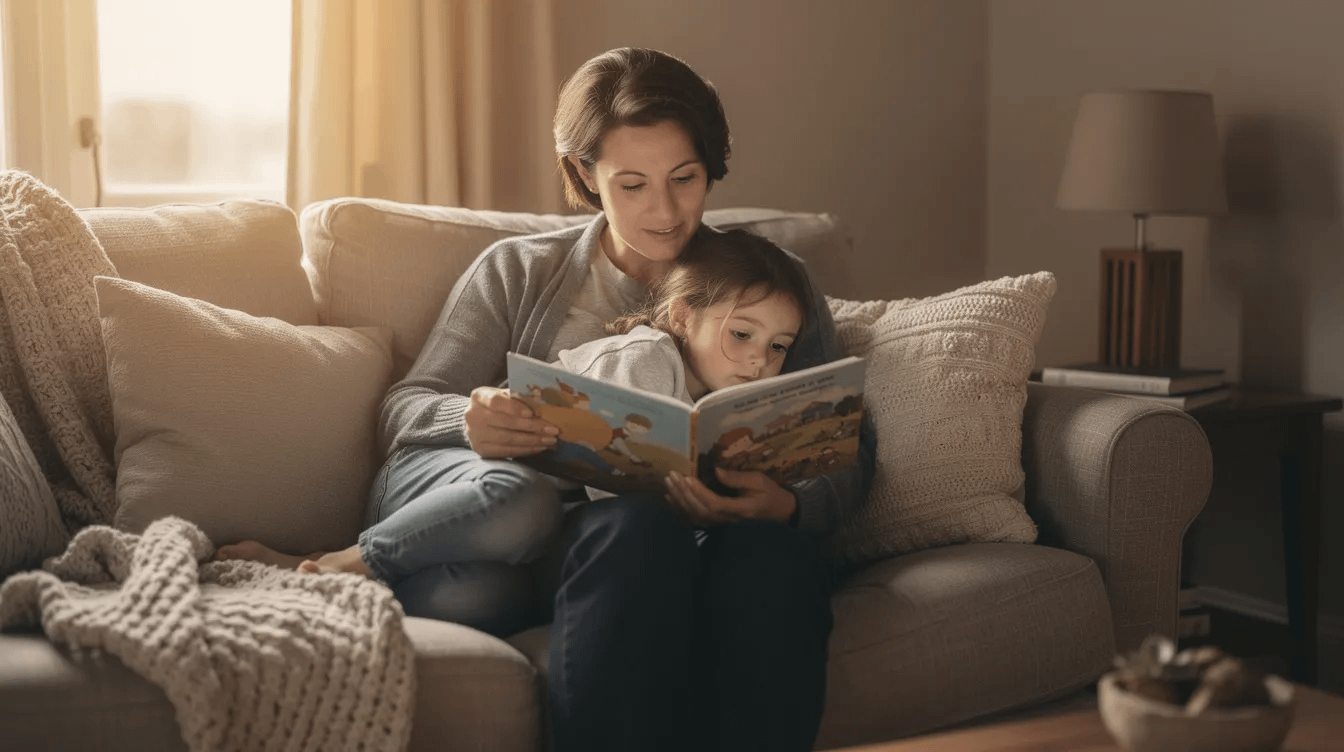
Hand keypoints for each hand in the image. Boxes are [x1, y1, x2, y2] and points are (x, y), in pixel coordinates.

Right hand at [463, 386, 558, 458]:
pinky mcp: (481, 449)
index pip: (496, 401)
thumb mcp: (505, 396)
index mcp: (479, 396)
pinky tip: (539, 447)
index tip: (531, 413)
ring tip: (550, 440)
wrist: (478, 421)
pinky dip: (525, 450)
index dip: (514, 408)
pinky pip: (506, 451)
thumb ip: (519, 397)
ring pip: (507, 439)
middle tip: (553, 430)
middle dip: (532, 427)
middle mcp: (473, 415)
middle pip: (505, 422)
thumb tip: (542, 402)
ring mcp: (475, 434)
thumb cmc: (498, 405)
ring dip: (532, 440)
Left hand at [663, 468, 796, 526]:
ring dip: (679, 501)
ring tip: (668, 484)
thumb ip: (737, 477)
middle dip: (684, 493)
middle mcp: (728, 520)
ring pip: (695, 517)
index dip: (699, 492)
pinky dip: (681, 511)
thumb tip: (716, 470)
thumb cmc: (770, 493)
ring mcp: (722, 524)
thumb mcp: (759, 480)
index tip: (687, 477)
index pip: (715, 504)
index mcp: (741, 509)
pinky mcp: (718, 523)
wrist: (779, 512)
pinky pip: (696, 521)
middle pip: (700, 510)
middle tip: (672, 476)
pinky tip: (671, 499)